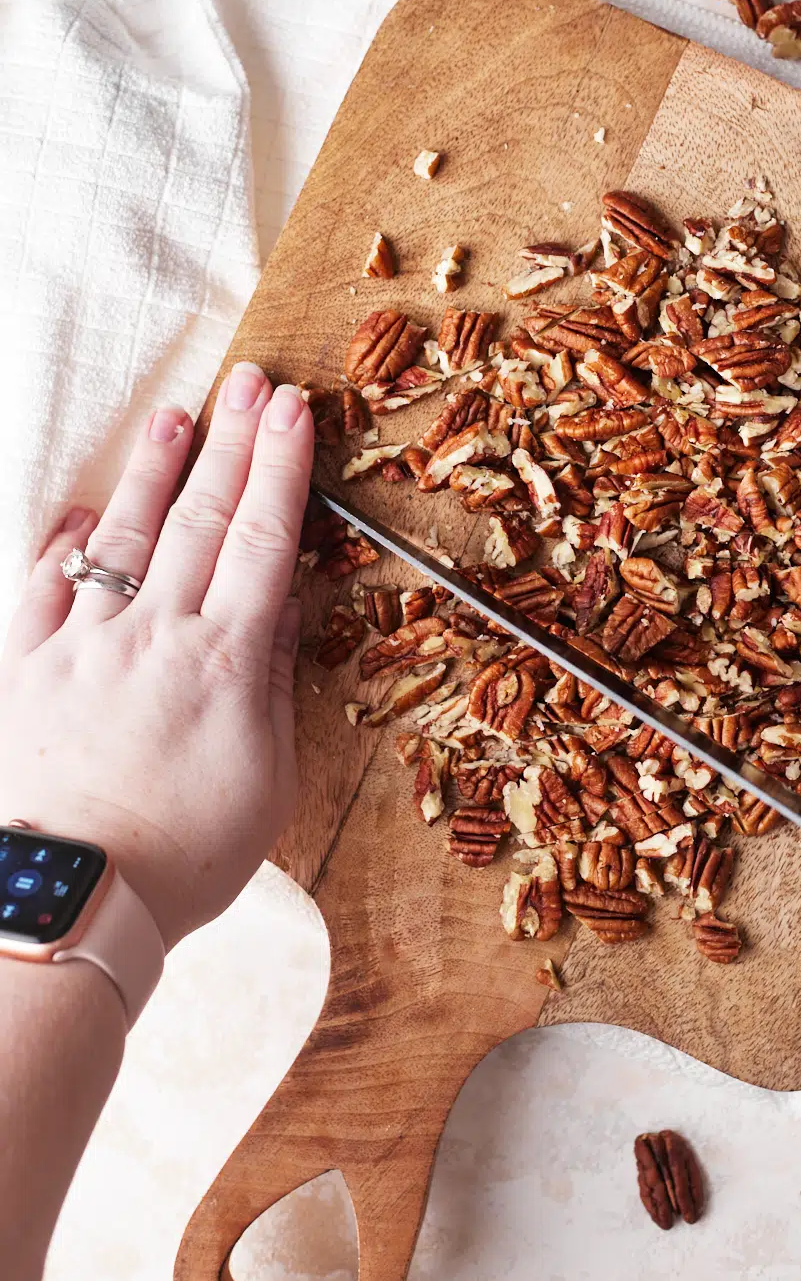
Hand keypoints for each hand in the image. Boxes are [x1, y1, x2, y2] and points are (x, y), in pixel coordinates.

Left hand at [0, 362, 313, 948]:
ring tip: (177, 414)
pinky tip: (85, 510)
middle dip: (230, 444)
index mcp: (225, 663)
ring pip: (125, 538)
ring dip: (153, 470)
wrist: (75, 898)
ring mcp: (84, 647)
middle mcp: (155, 636)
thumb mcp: (267, 779)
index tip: (294, 413)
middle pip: (200, 520)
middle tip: (249, 381)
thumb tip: (283, 605)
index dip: (280, 470)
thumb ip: (274, 682)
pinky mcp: (25, 669)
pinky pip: (43, 589)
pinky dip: (65, 544)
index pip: (261, 541)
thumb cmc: (185, 853)